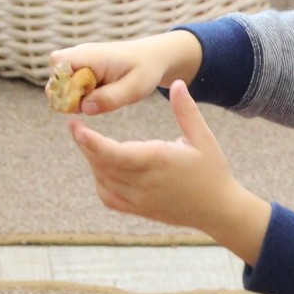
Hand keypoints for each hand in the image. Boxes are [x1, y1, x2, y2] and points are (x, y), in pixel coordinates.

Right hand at [47, 30, 202, 113]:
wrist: (152, 58)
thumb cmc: (145, 70)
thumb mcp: (135, 88)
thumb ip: (110, 98)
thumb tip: (84, 108)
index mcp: (91, 55)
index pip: (58, 64)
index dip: (63, 85)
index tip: (83, 100)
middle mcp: (80, 55)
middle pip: (55, 76)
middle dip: (67, 96)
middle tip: (93, 103)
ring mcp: (79, 61)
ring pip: (61, 84)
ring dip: (74, 97)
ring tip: (99, 98)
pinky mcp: (81, 70)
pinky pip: (70, 86)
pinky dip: (80, 96)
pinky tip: (98, 96)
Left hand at [69, 81, 271, 263]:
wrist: (218, 210)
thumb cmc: (212, 171)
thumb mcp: (203, 138)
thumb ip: (187, 111)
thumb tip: (176, 83)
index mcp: (158, 161)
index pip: (116, 153)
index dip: (92, 142)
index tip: (77, 127)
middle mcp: (145, 183)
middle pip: (103, 164)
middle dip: (85, 145)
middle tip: (75, 127)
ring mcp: (140, 199)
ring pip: (103, 179)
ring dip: (92, 160)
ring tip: (87, 142)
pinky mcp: (139, 209)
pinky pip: (109, 197)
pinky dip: (100, 181)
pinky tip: (101, 167)